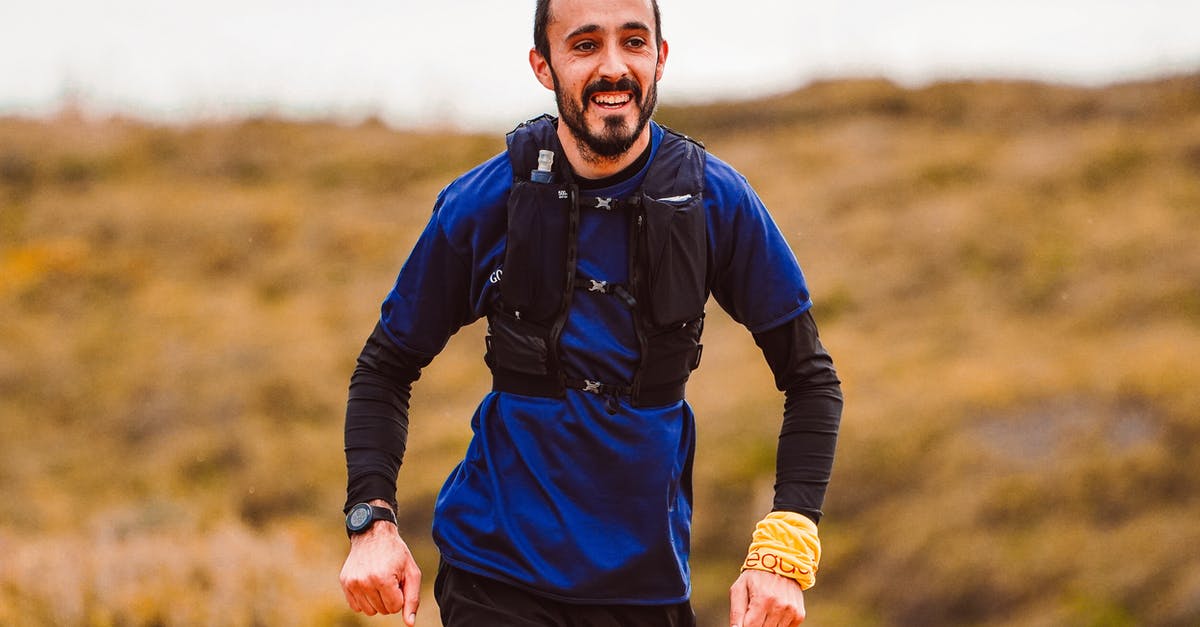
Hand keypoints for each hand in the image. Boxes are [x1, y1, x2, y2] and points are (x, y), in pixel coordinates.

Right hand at [339, 508, 420, 625]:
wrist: (373, 533)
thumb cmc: (396, 553)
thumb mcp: (411, 572)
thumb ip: (412, 599)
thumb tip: (409, 624)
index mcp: (383, 579)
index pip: (395, 607)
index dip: (400, 595)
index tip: (398, 580)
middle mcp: (365, 582)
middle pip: (382, 610)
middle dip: (389, 597)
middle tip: (389, 577)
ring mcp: (352, 583)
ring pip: (369, 611)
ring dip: (377, 600)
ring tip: (380, 580)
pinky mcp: (344, 582)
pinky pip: (356, 606)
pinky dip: (365, 599)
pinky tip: (369, 584)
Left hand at [729, 569, 805, 626]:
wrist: (781, 562)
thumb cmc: (755, 577)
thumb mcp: (739, 589)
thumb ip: (736, 612)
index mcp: (763, 600)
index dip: (745, 626)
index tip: (745, 620)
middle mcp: (779, 606)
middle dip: (756, 624)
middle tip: (754, 612)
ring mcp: (791, 611)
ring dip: (767, 624)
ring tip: (764, 609)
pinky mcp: (799, 614)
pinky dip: (778, 623)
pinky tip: (774, 611)